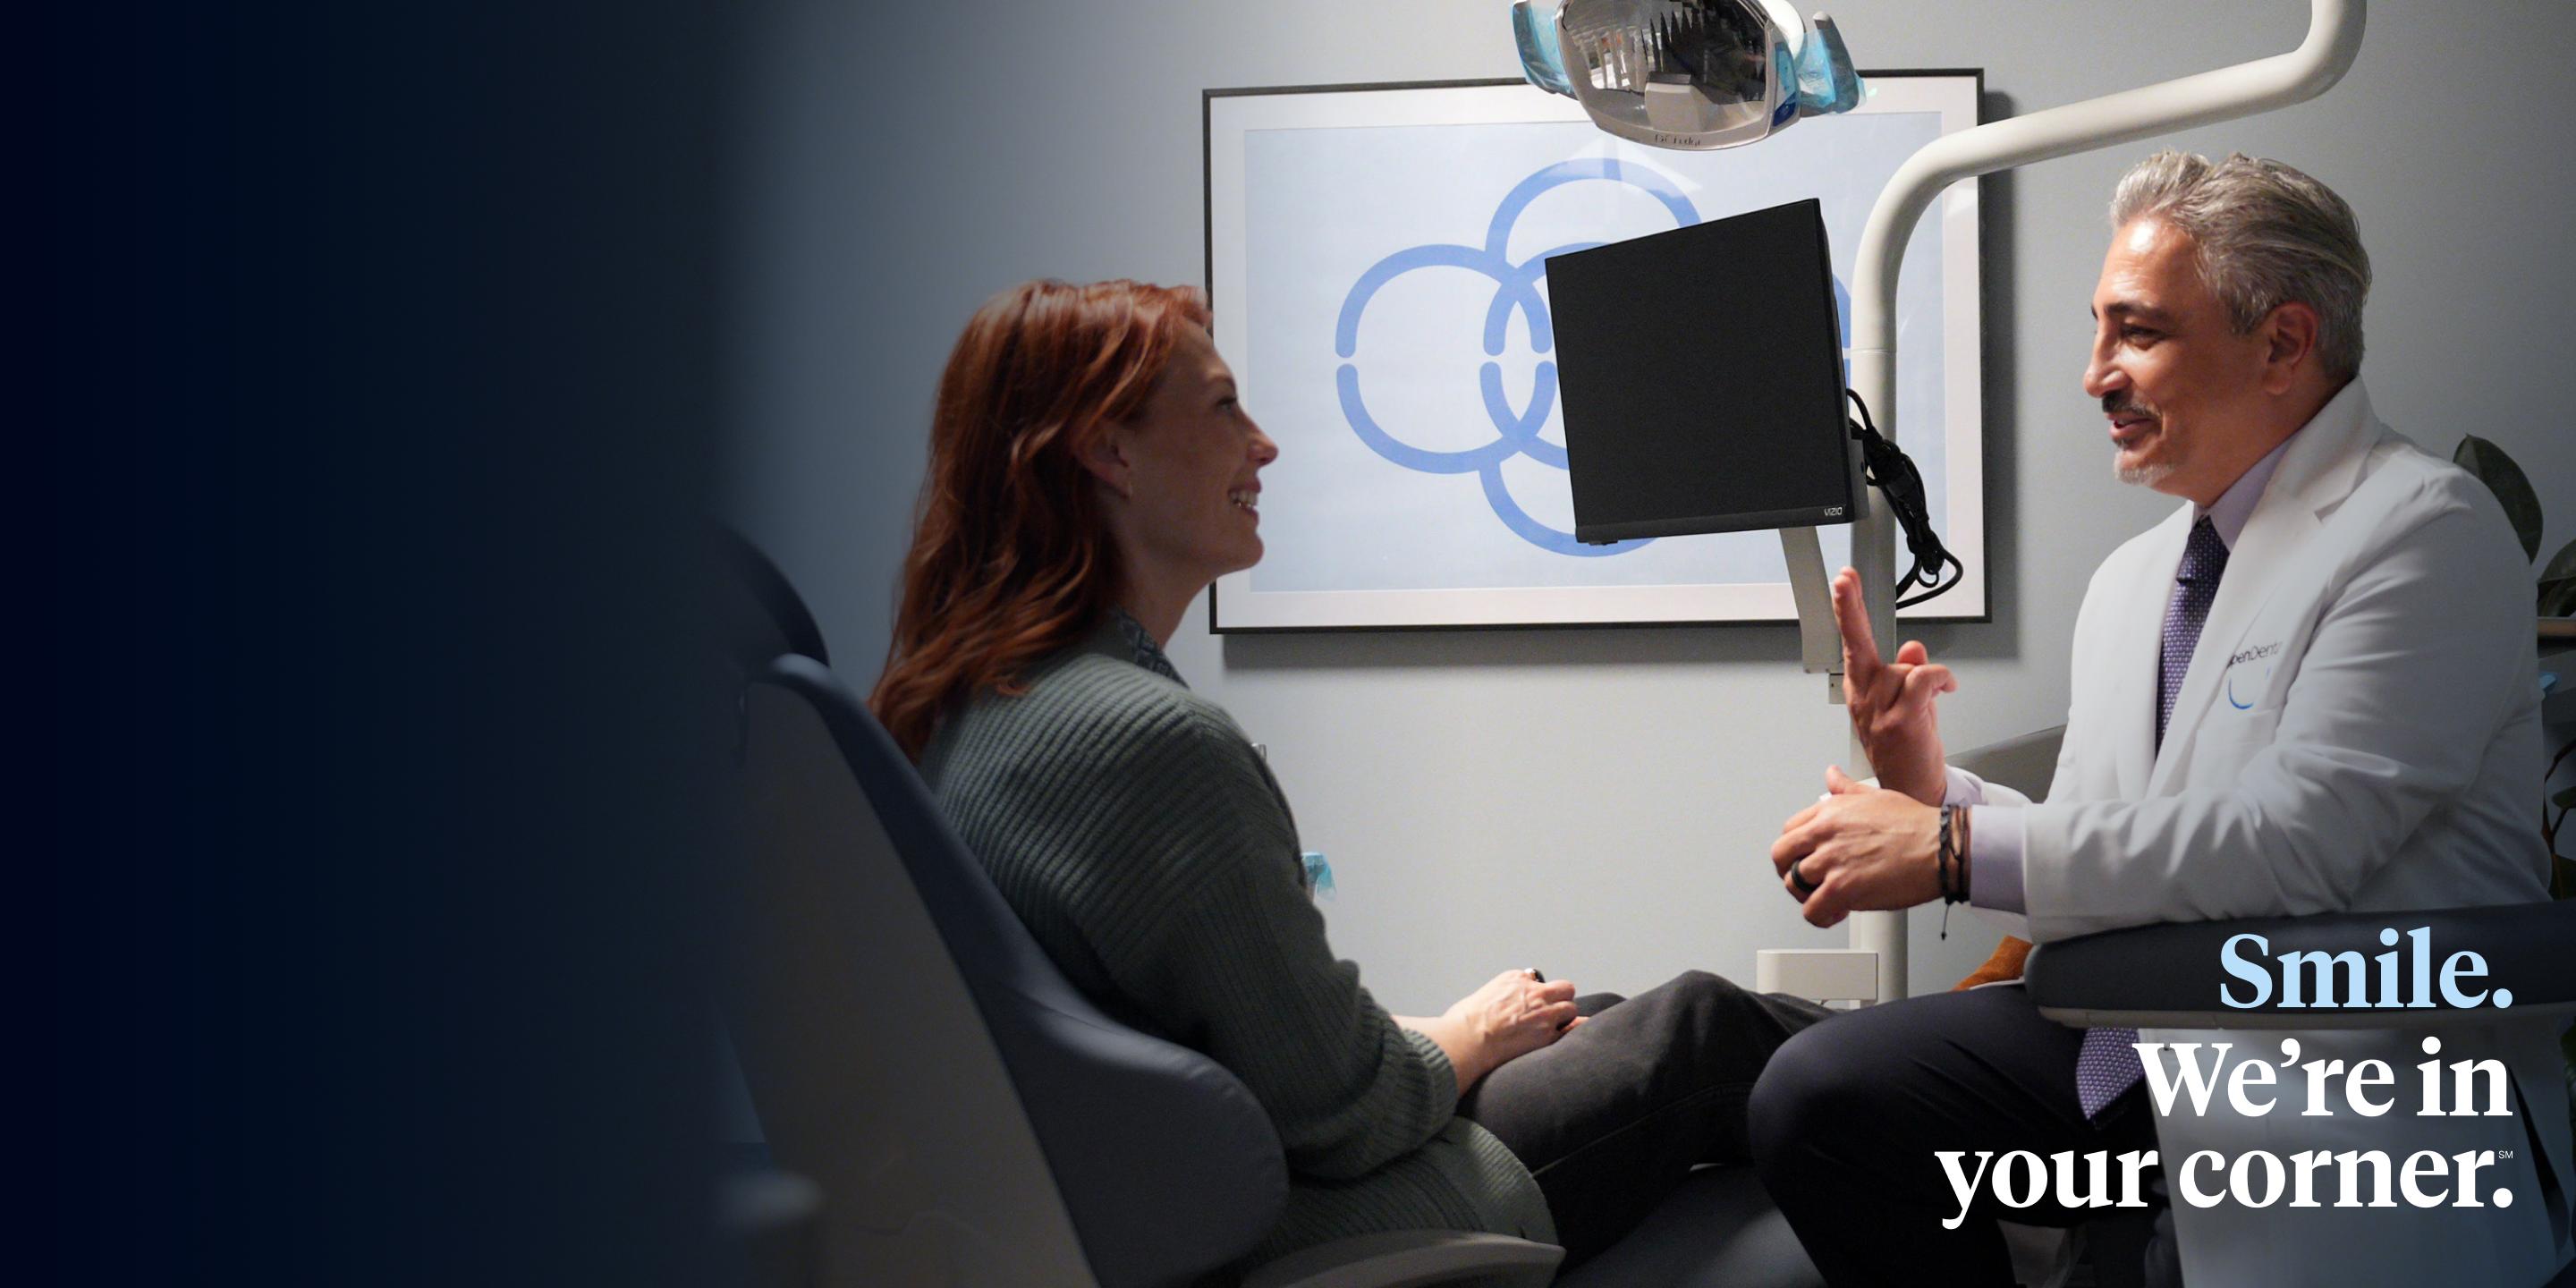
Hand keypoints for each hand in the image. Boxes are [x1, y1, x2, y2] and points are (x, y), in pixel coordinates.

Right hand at [1401, 970, 1579, 1092]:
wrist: (1468, 1039)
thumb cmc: (1465, 1021)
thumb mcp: (1481, 996)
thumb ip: (1498, 996)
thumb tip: (1498, 1005)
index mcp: (1515, 979)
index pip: (1537, 980)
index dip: (1536, 994)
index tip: (1531, 1004)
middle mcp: (1533, 992)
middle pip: (1564, 988)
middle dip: (1560, 998)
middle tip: (1552, 1012)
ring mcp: (1544, 1013)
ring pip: (1571, 1008)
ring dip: (1565, 1017)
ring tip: (1555, 1028)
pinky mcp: (1548, 1035)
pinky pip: (1573, 1029)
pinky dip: (1574, 1031)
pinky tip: (1575, 1034)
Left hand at [1771, 765, 1943, 926]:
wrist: (1940, 846)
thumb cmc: (1915, 823)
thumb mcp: (1874, 795)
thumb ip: (1846, 788)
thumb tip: (1831, 774)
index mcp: (1830, 811)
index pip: (1789, 830)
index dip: (1793, 848)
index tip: (1803, 856)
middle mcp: (1825, 834)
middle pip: (1782, 856)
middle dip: (1789, 871)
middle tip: (1805, 881)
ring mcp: (1832, 861)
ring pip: (1794, 885)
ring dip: (1808, 895)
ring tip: (1826, 897)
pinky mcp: (1842, 888)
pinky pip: (1812, 910)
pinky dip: (1820, 917)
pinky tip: (1835, 913)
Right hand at [1833, 567, 1954, 804]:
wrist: (1914, 792)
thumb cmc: (1909, 753)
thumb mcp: (1910, 705)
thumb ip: (1909, 672)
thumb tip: (1913, 647)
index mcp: (1861, 693)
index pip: (1851, 645)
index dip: (1848, 613)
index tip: (1844, 585)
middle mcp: (1864, 699)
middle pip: (1859, 644)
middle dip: (1851, 609)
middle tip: (1846, 580)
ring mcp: (1879, 710)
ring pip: (1907, 667)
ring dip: (1927, 679)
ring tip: (1931, 701)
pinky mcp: (1901, 720)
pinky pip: (1924, 677)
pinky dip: (1941, 679)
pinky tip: (1947, 690)